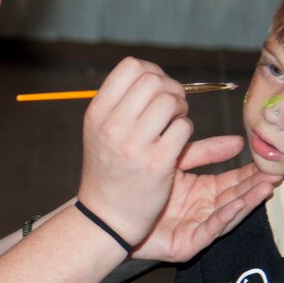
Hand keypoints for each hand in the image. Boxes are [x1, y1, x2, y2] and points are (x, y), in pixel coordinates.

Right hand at [75, 59, 198, 245]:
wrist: (106, 216)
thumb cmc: (109, 169)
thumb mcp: (105, 131)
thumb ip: (130, 102)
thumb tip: (168, 79)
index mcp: (97, 112)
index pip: (131, 67)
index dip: (152, 71)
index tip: (157, 90)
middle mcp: (112, 125)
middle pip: (154, 80)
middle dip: (171, 89)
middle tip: (172, 108)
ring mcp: (134, 145)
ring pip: (171, 101)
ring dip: (181, 109)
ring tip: (174, 124)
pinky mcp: (156, 164)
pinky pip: (183, 128)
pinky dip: (186, 131)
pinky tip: (176, 144)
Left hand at [130, 144, 273, 262]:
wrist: (110, 215)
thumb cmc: (140, 188)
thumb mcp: (177, 163)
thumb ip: (204, 152)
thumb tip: (238, 141)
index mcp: (203, 192)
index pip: (234, 180)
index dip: (252, 171)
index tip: (269, 159)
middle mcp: (203, 211)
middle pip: (236, 197)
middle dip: (256, 185)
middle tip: (276, 173)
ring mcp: (196, 229)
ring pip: (227, 214)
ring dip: (247, 201)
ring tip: (265, 188)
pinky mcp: (186, 245)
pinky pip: (208, 230)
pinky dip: (224, 218)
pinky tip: (235, 205)